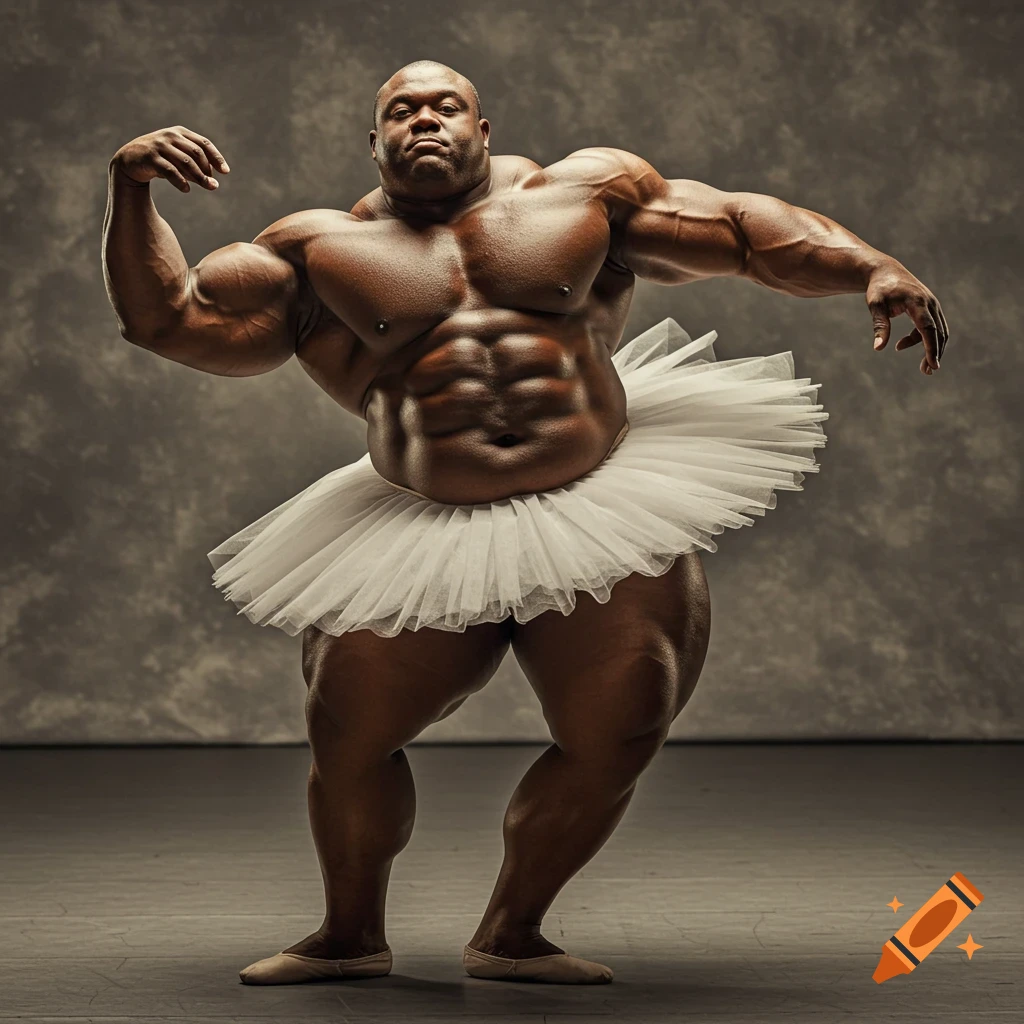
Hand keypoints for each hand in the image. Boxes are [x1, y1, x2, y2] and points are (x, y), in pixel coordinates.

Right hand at [111, 126, 229, 193]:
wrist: (129, 160)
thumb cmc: (160, 160)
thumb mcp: (178, 160)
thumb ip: (194, 168)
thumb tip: (213, 182)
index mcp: (180, 133)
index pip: (204, 144)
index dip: (216, 157)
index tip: (225, 172)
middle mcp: (170, 136)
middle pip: (196, 153)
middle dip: (207, 170)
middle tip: (214, 186)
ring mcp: (159, 145)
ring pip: (185, 161)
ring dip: (199, 177)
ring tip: (207, 188)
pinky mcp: (150, 156)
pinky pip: (170, 170)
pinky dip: (180, 180)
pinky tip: (187, 190)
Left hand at [866, 262, 948, 375]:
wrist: (885, 271)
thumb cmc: (879, 289)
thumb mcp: (875, 305)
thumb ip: (879, 326)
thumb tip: (878, 348)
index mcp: (917, 302)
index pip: (928, 328)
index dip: (931, 347)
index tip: (933, 364)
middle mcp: (929, 303)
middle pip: (939, 332)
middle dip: (935, 352)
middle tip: (927, 371)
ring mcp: (932, 305)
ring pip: (939, 330)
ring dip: (932, 348)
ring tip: (923, 367)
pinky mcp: (929, 307)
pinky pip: (931, 327)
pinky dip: (922, 339)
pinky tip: (901, 345)